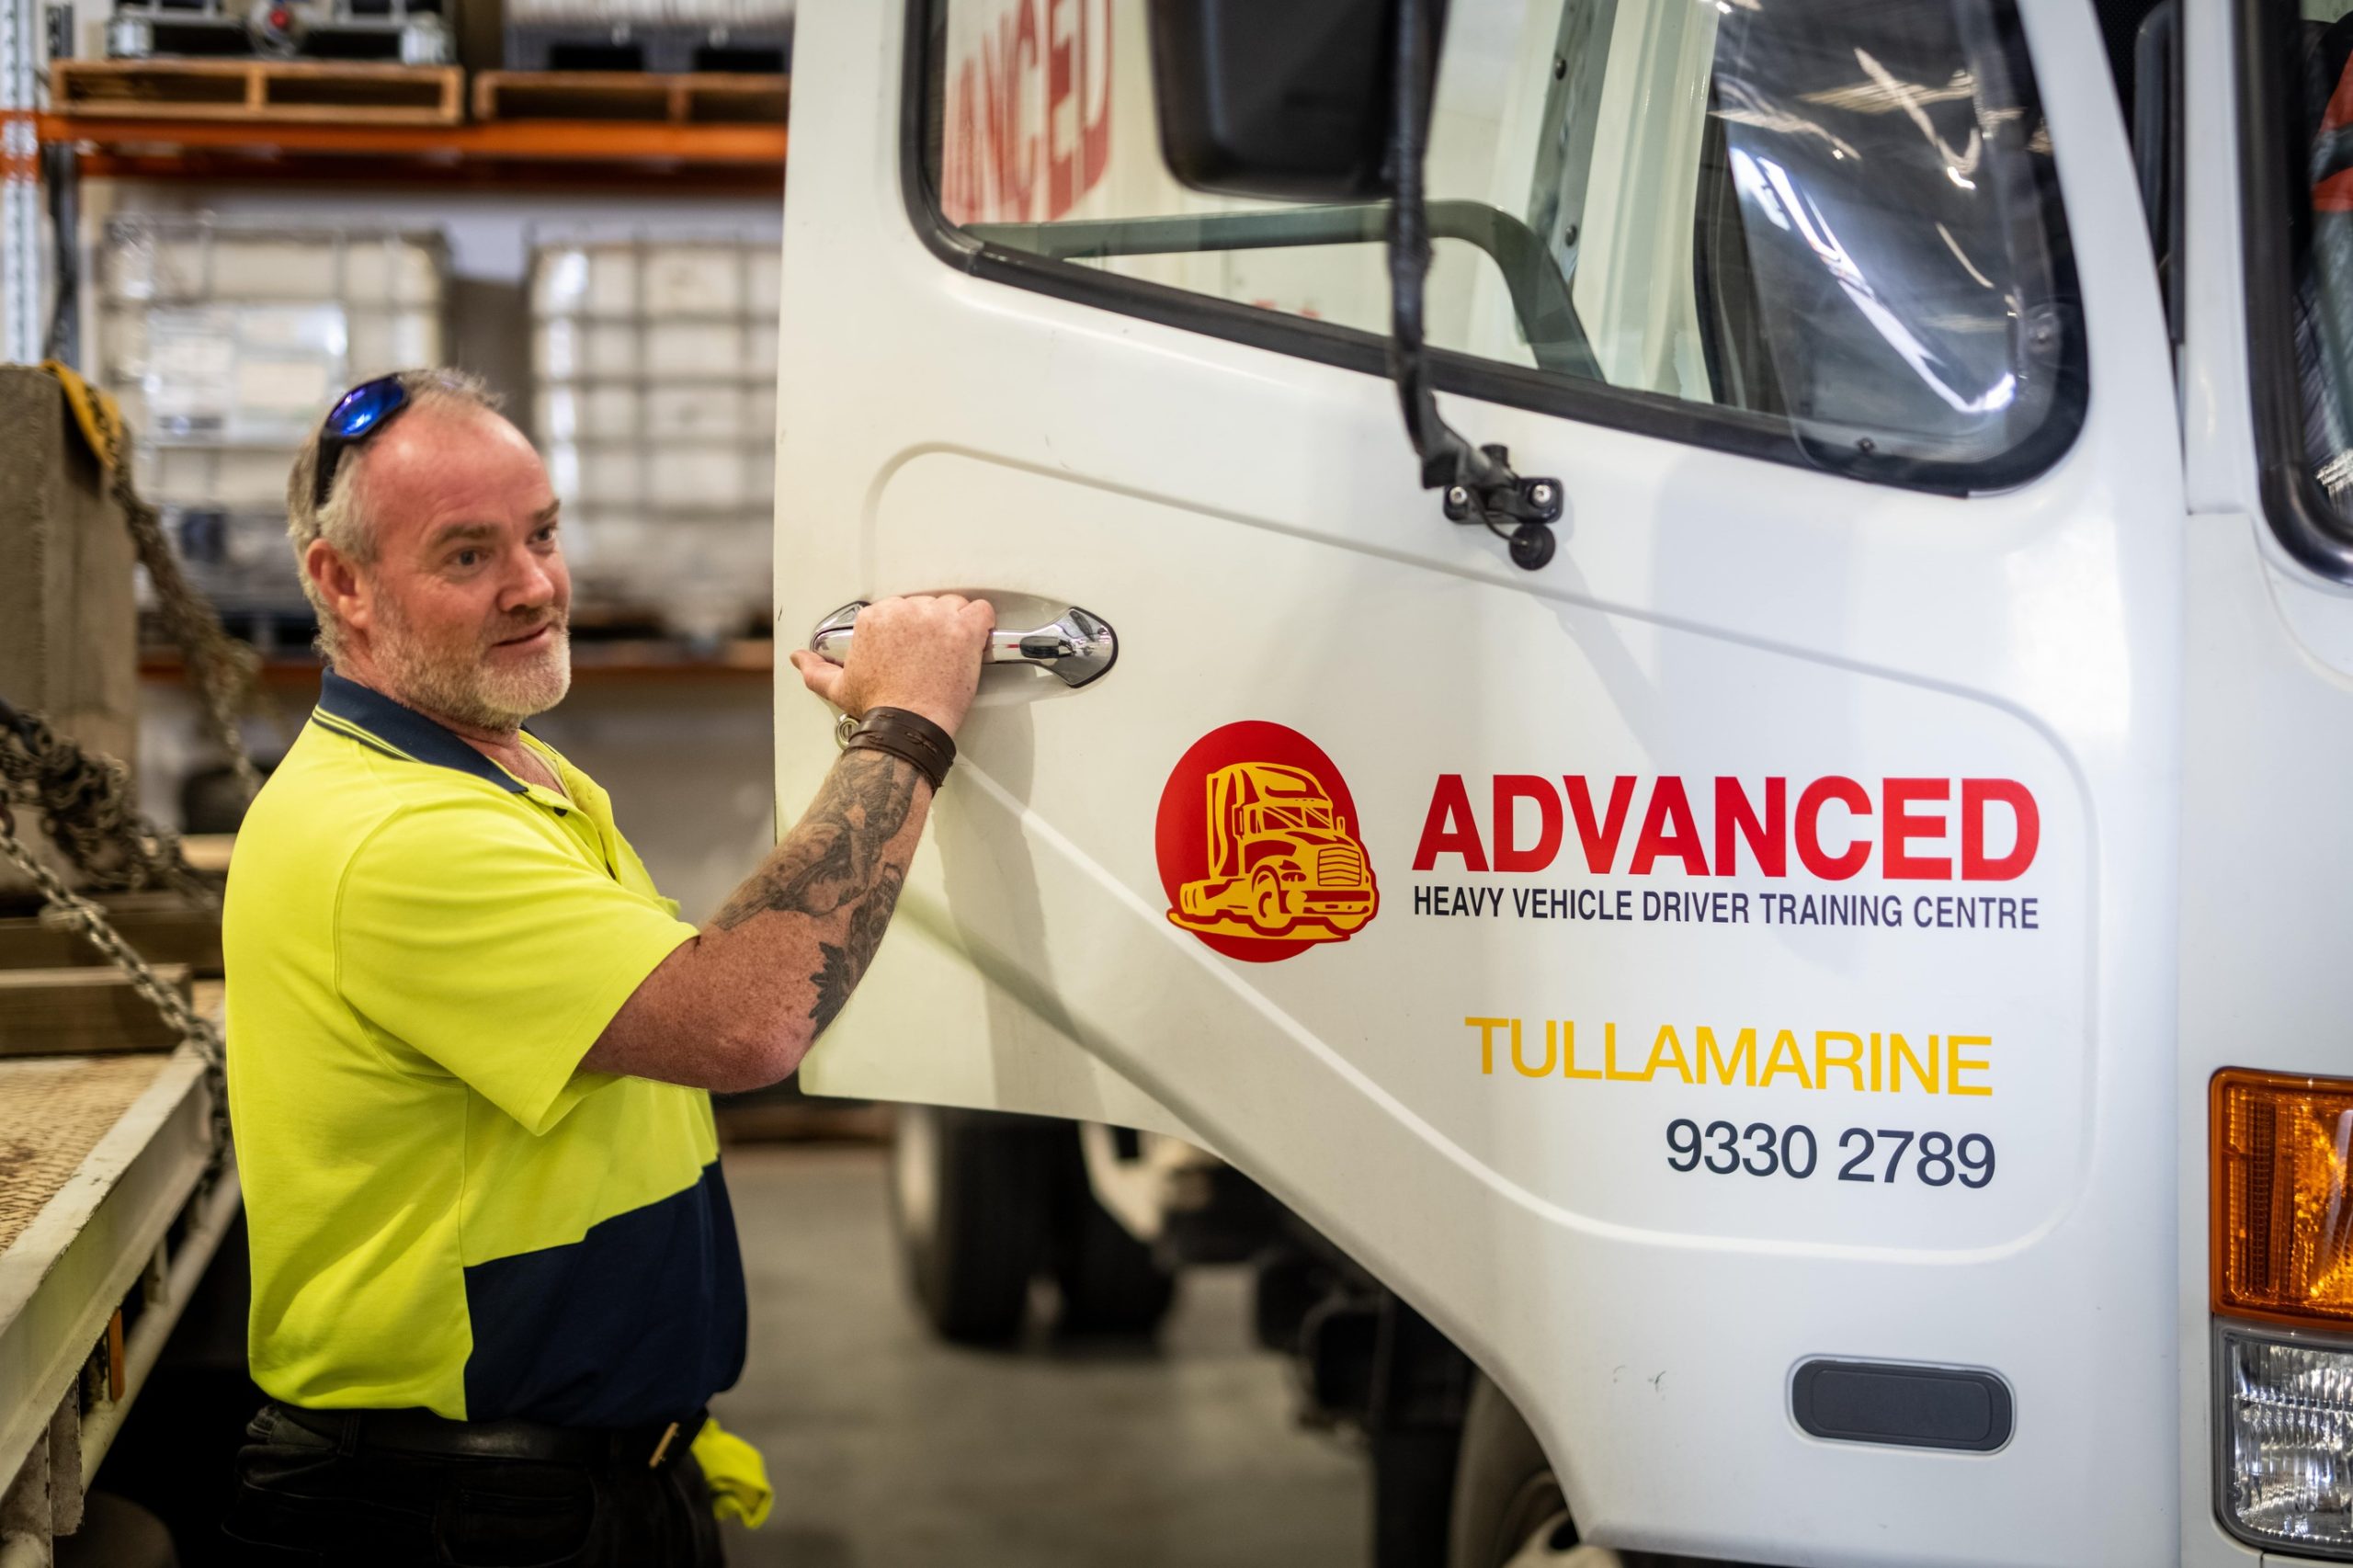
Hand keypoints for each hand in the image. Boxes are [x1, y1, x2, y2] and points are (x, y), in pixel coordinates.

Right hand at [789, 594, 994, 735]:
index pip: (899, 609)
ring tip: (953, 651)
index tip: (914, 649)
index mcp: (874, 619)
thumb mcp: (838, 687)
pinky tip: (977, 638)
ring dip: (956, 624)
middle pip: (926, 606)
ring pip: (953, 606)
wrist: (908, 726)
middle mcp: (904, 611)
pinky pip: (981, 611)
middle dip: (931, 628)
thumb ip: (816, 669)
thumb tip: (800, 659)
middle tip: (933, 655)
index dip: (909, 630)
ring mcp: (935, 618)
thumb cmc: (879, 708)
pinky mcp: (963, 629)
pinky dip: (983, 622)